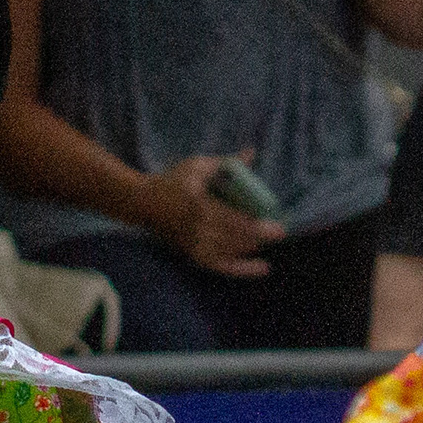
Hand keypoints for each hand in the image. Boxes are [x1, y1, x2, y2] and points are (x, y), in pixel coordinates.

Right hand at [138, 153, 280, 277]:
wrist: (143, 203)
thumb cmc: (172, 180)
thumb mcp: (198, 166)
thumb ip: (226, 163)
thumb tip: (251, 152)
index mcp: (200, 206)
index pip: (234, 222)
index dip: (258, 228)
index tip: (279, 228)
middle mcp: (198, 229)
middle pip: (236, 239)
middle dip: (260, 238)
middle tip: (279, 232)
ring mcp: (195, 245)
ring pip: (231, 252)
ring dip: (252, 247)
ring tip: (266, 240)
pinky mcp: (194, 255)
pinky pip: (222, 267)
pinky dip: (242, 269)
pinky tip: (262, 267)